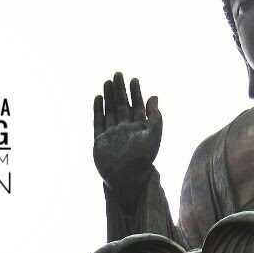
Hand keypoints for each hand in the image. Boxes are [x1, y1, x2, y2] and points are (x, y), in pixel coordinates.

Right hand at [93, 72, 161, 193]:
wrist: (126, 178)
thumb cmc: (143, 158)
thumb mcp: (153, 134)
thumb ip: (155, 116)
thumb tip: (154, 96)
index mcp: (140, 129)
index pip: (138, 106)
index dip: (136, 93)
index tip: (134, 79)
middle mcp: (125, 130)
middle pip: (122, 106)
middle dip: (120, 90)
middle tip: (118, 74)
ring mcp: (112, 135)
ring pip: (110, 111)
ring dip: (109, 97)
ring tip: (107, 82)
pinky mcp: (100, 141)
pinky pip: (98, 122)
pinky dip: (98, 110)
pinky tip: (98, 98)